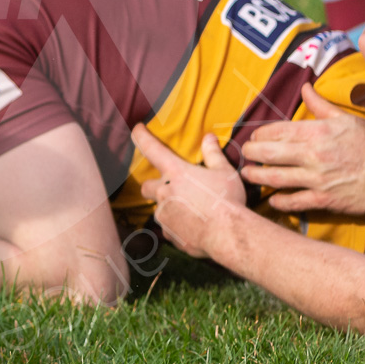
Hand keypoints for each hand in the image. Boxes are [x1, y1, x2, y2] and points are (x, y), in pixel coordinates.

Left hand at [130, 129, 244, 258]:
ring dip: (170, 208)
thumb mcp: (224, 172)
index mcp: (176, 173)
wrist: (228, 234)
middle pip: (146, 186)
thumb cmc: (227, 200)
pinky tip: (195, 226)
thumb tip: (209, 138)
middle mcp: (164, 193)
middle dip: (153, 186)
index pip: (152, 149)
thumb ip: (213, 154)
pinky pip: (170, 228)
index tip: (136, 129)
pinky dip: (178, 226)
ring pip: (160, 209)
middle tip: (170, 187)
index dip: (141, 137)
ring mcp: (164, 215)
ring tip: (192, 210)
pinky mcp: (170, 234)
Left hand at [239, 84, 364, 214]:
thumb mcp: (345, 118)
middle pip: (269, 154)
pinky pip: (294, 201)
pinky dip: (279, 201)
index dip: (259, 134)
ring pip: (276, 178)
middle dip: (251, 153)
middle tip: (244, 155)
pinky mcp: (324, 199)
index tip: (253, 137)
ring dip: (256, 177)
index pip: (276, 131)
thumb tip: (304, 87)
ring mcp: (317, 179)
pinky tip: (270, 199)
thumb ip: (319, 104)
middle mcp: (313, 155)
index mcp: (317, 132)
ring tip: (247, 175)